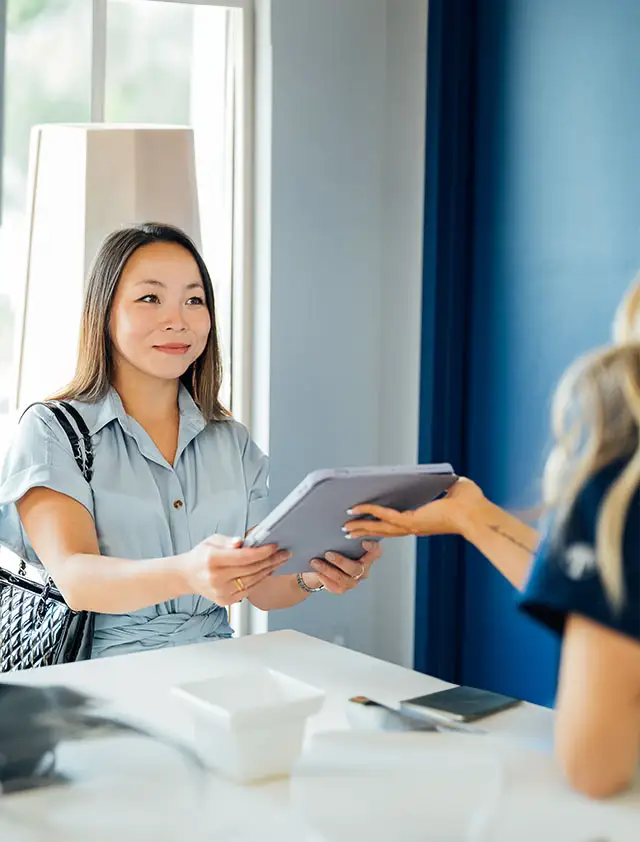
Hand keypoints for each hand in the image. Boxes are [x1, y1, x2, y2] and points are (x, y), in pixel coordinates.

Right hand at [181, 535, 290, 604]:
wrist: (187, 576)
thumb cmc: (201, 556)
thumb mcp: (212, 541)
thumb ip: (229, 541)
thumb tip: (242, 543)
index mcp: (212, 560)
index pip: (243, 557)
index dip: (262, 552)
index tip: (274, 546)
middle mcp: (216, 578)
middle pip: (251, 570)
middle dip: (271, 560)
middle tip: (285, 553)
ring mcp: (221, 592)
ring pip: (252, 581)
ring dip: (269, 570)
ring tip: (280, 561)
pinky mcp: (225, 601)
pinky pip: (248, 590)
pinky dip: (260, 580)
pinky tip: (268, 571)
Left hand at [304, 540, 381, 593]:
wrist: (320, 565)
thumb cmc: (333, 549)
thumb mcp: (339, 541)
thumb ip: (342, 536)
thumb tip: (333, 522)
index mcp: (367, 556)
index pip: (376, 552)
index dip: (373, 548)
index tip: (363, 542)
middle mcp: (363, 569)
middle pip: (356, 568)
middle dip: (341, 561)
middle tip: (328, 554)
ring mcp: (353, 580)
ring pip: (342, 578)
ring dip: (327, 569)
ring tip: (315, 562)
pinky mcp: (342, 588)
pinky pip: (334, 586)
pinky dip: (325, 578)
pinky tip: (317, 572)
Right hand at [344, 478, 485, 538]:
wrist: (477, 514)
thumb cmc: (472, 504)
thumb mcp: (454, 487)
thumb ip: (446, 483)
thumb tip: (447, 477)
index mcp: (424, 521)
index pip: (398, 522)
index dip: (382, 523)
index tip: (368, 524)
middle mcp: (416, 527)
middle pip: (384, 530)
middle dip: (365, 530)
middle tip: (349, 530)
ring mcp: (412, 526)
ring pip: (381, 527)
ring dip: (362, 525)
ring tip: (346, 526)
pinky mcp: (411, 521)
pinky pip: (386, 516)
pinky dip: (370, 512)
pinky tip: (358, 509)